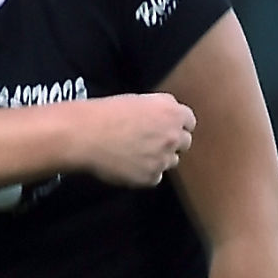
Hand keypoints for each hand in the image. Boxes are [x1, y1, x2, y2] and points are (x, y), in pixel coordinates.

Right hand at [75, 93, 195, 186]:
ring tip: (137, 154)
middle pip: (185, 143)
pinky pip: (156, 177)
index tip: (168, 127)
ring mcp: (163, 158)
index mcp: (171, 112)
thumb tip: (163, 119)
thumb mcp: (139, 100)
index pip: (189, 121)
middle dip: (172, 142)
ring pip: (171, 162)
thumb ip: (158, 110)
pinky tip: (129, 166)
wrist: (87, 135)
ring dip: (160, 158)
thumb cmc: (106, 114)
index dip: (177, 124)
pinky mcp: (151, 177)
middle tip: (153, 142)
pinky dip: (146, 173)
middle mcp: (173, 135)